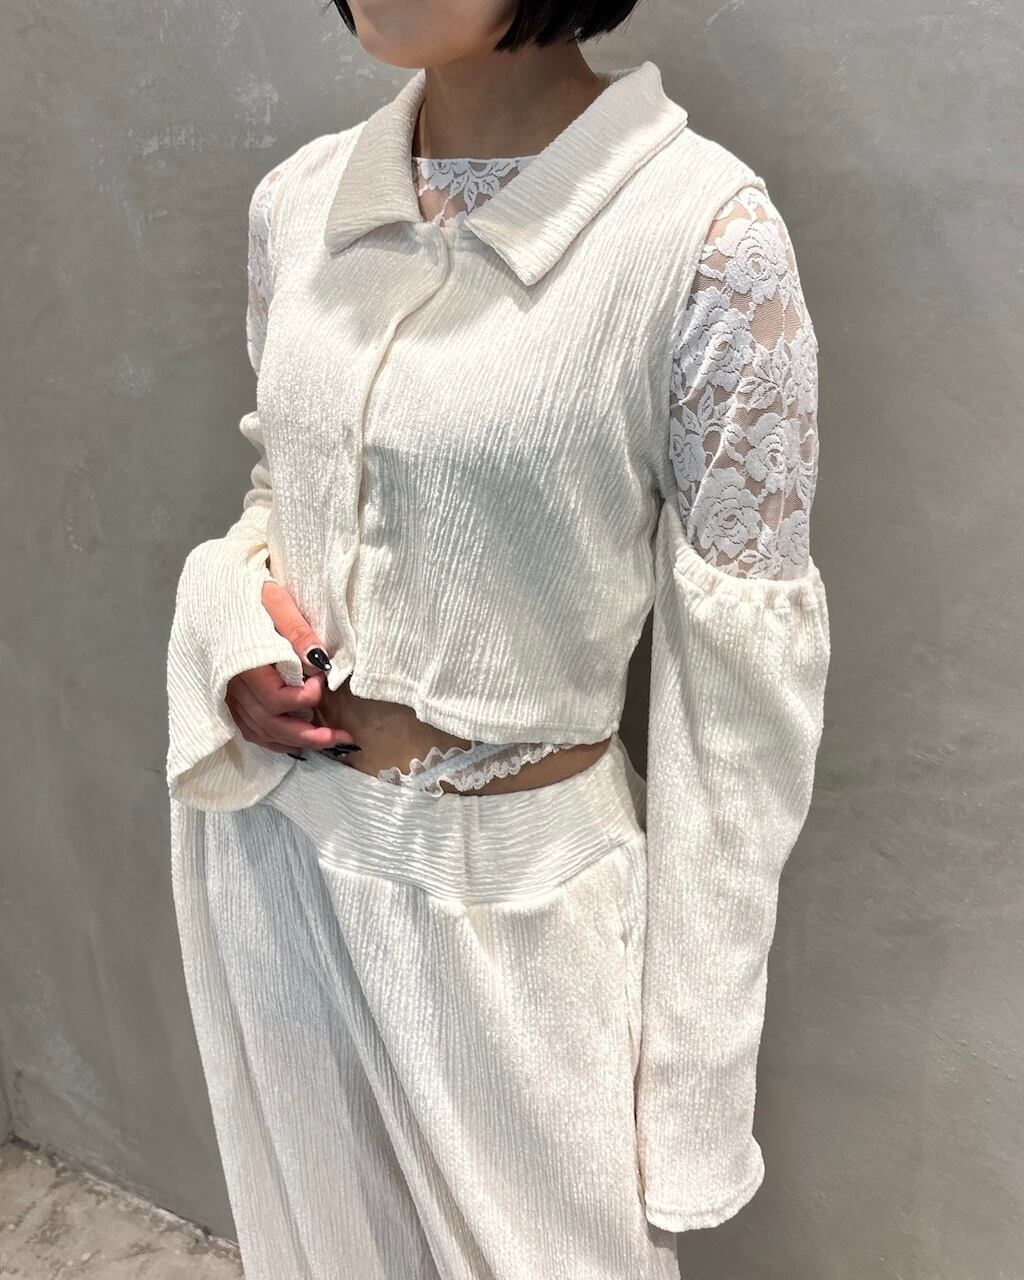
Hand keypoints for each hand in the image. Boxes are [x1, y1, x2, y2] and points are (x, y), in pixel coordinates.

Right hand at [225, 579, 357, 756]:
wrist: (214, 589)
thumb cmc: (246, 592)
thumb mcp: (275, 601)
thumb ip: (297, 631)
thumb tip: (321, 661)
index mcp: (243, 663)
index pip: (276, 699)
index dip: (305, 698)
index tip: (321, 681)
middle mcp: (232, 686)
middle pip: (271, 723)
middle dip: (309, 735)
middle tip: (341, 737)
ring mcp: (227, 694)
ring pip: (260, 731)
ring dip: (294, 742)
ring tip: (326, 742)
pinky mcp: (227, 697)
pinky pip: (249, 728)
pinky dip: (273, 739)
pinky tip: (294, 741)